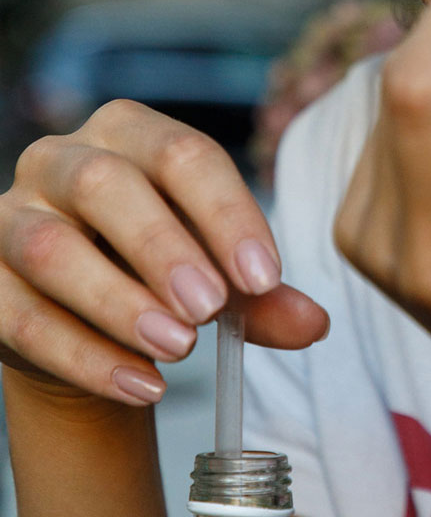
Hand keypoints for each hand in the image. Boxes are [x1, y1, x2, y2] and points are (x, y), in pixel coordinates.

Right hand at [0, 101, 328, 405]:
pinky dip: (83, 356)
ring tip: (178, 352)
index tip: (265, 277)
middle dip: (163, 248)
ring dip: (118, 303)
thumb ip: (262, 298)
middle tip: (212, 310)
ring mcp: (11, 216)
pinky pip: (19, 316)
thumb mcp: (217, 275)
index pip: (182, 154)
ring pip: (52, 249)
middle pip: (105, 185)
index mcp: (129, 131)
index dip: (227, 213)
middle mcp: (61, 158)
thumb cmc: (160, 274)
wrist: (85, 321)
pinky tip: (139, 385)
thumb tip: (315, 324)